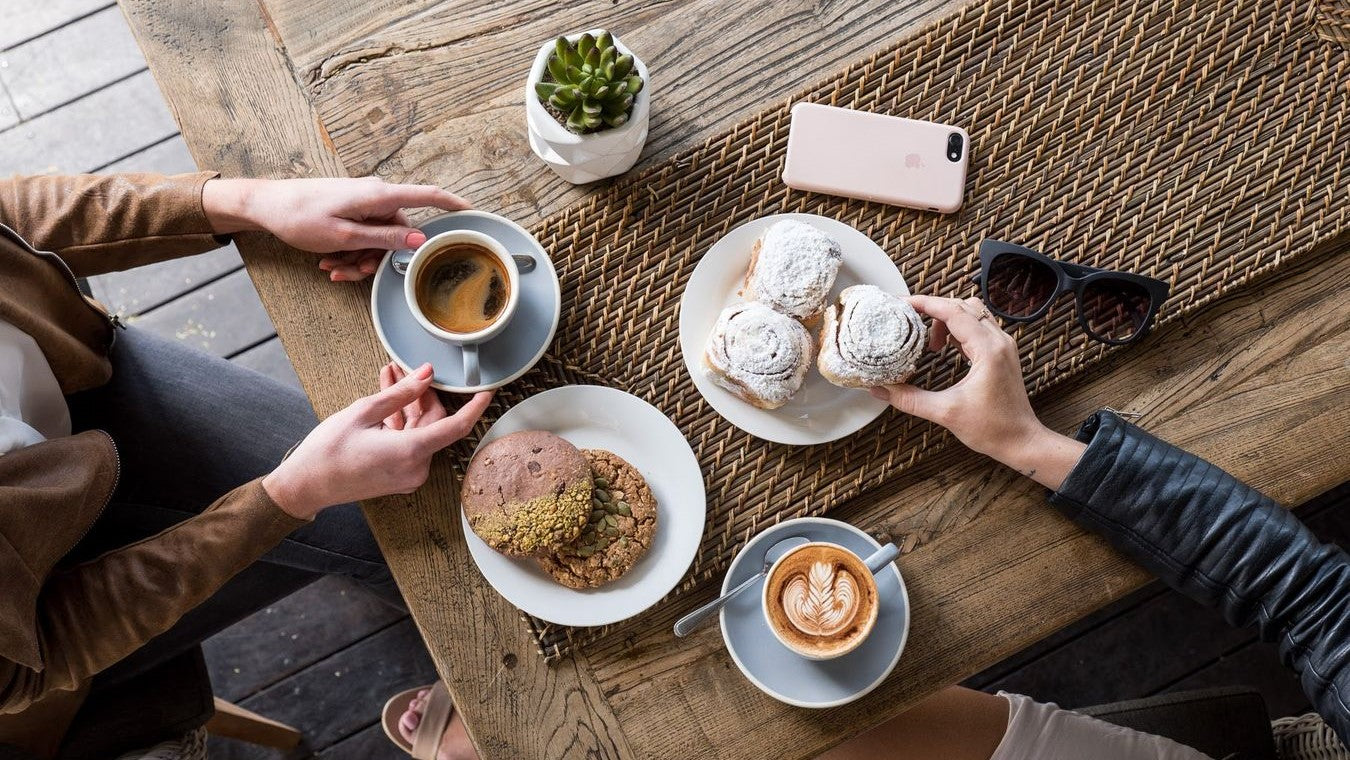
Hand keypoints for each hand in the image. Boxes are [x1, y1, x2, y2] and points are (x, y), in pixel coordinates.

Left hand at [203, 177, 469, 280]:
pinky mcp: (350, 208)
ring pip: (378, 238)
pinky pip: (362, 234)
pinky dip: (350, 250)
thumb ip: (385, 239)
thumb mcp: (345, 236)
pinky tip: (329, 260)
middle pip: (397, 231)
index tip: (473, 212)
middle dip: (378, 257)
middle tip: (352, 271)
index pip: (426, 195)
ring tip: (333, 267)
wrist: (265, 205)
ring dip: (359, 257)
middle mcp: (375, 195)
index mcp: (378, 196)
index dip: (452, 204)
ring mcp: (362, 201)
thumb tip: (420, 242)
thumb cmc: (300, 216)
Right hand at [261, 363, 492, 518]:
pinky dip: (400, 423)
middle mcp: (416, 468)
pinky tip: (385, 400)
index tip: (488, 391)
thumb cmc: (328, 450)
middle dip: (421, 394)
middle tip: (403, 368)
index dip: (475, 407)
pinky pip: (410, 443)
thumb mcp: (364, 412)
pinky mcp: (400, 476)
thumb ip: (401, 393)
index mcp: (411, 452)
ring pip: (420, 431)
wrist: (306, 486)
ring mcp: (408, 475)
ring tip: (388, 376)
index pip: (457, 427)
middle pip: (433, 423)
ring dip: (407, 405)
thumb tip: (427, 374)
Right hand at [868, 295, 1084, 488]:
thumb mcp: (944, 412)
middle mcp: (999, 341)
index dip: (925, 303)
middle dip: (934, 311)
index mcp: (987, 350)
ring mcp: (1003, 345)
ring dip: (948, 319)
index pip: (953, 311)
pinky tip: (947, 348)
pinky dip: (959, 329)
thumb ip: (909, 399)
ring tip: (931, 343)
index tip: (903, 304)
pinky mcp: (1003, 353)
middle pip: (962, 306)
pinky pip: (979, 326)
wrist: (1022, 441)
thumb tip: (880, 390)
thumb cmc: (993, 428)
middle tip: (911, 323)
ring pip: (973, 313)